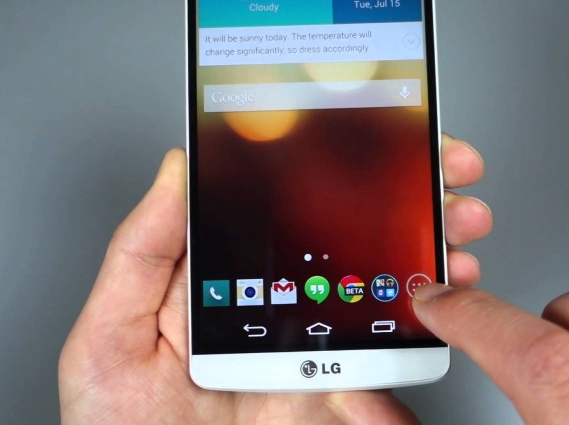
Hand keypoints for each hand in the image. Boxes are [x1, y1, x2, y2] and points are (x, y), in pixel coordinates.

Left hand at [58, 134, 492, 423]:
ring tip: (458, 242)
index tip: (386, 136)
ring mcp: (310, 348)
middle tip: (447, 177)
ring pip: (382, 291)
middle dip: (410, 202)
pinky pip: (385, 363)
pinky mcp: (333, 393)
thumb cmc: (118, 423)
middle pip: (352, 239)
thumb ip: (142, 254)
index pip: (290, 204)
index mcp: (227, 275)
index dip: (340, 166)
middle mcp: (277, 303)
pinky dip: (422, 336)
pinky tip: (439, 310)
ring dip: (431, 258)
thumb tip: (178, 170)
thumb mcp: (110, 334)